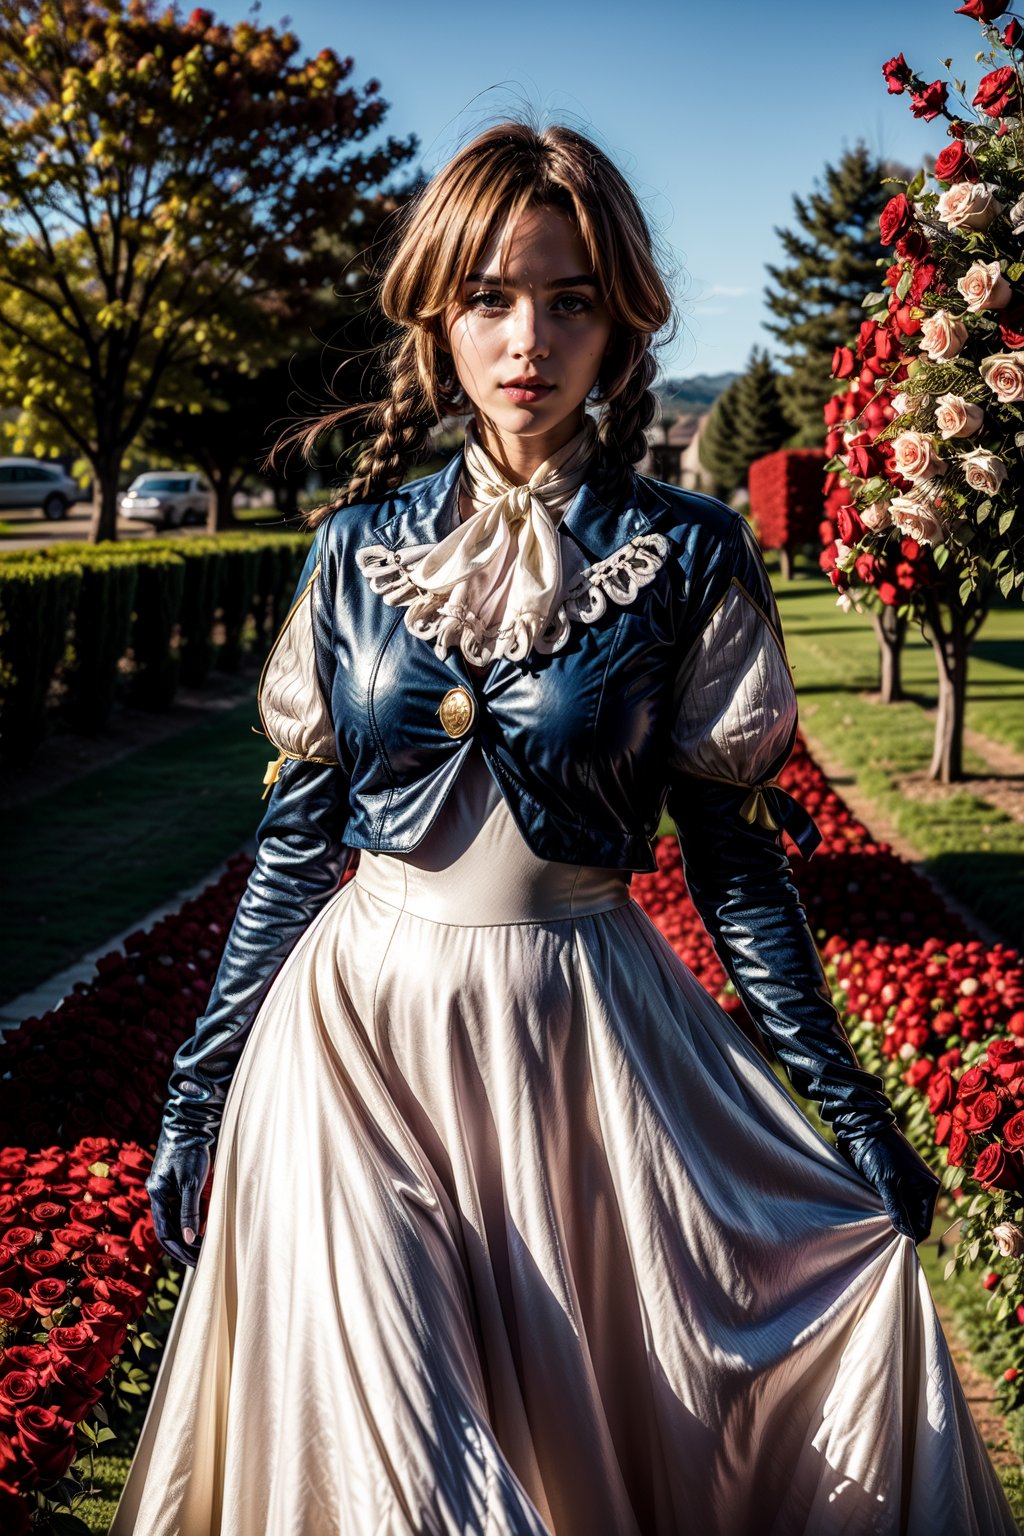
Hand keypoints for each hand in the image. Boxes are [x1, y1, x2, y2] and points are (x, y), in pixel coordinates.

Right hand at [145, 1126, 211, 1268]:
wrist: (189, 1123)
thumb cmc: (190, 1151)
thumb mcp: (192, 1182)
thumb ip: (190, 1210)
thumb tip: (190, 1239)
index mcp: (157, 1194)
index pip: (165, 1232)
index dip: (179, 1249)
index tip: (196, 1262)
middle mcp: (158, 1193)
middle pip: (168, 1229)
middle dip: (184, 1247)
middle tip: (201, 1261)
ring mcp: (165, 1188)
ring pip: (175, 1220)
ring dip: (188, 1235)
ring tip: (205, 1250)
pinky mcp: (175, 1182)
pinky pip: (180, 1208)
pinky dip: (191, 1221)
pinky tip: (204, 1230)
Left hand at [835, 1123, 939, 1243]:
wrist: (864, 1127)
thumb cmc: (879, 1152)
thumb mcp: (887, 1182)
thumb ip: (896, 1209)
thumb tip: (907, 1235)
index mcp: (929, 1188)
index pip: (923, 1225)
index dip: (910, 1237)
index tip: (894, 1246)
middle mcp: (921, 1189)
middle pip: (913, 1221)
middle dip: (900, 1228)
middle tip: (881, 1236)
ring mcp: (907, 1186)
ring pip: (901, 1213)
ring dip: (890, 1219)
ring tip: (875, 1225)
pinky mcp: (893, 1183)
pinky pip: (892, 1204)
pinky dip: (884, 1210)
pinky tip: (872, 1214)